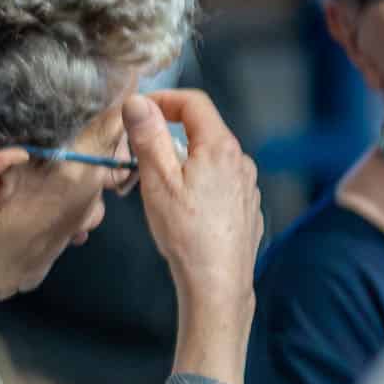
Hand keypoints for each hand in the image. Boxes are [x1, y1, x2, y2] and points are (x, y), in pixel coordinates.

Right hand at [125, 89, 262, 383]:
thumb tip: (137, 102)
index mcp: (219, 148)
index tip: (138, 111)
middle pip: (202, 130)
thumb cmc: (186, 235)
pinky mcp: (245, 207)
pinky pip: (219, 182)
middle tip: (138, 155)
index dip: (163, 99)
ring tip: (156, 188)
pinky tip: (181, 210)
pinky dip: (197, 183)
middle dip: (167, 134)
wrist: (217, 283)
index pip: (194, 102)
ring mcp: (246, 185)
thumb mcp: (157, 181)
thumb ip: (147, 137)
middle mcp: (240, 161)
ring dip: (182, 161)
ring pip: (209, 158)